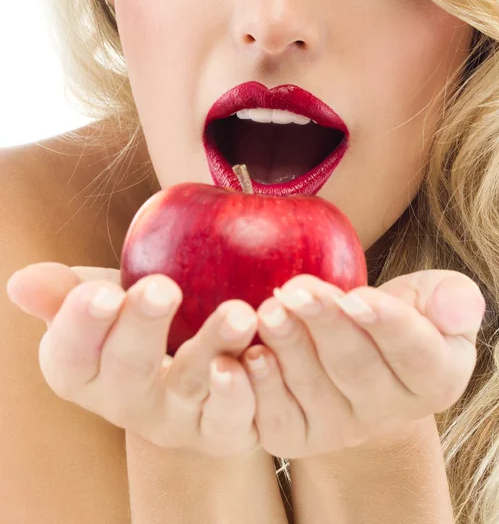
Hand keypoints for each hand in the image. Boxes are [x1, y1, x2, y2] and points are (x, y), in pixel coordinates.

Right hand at [6, 262, 259, 457]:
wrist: (198, 366)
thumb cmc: (146, 324)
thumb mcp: (109, 302)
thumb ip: (69, 294)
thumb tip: (23, 283)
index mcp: (88, 372)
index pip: (70, 356)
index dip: (80, 326)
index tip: (101, 291)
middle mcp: (128, 403)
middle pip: (127, 370)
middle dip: (142, 328)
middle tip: (162, 288)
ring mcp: (177, 421)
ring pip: (191, 386)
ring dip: (212, 348)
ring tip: (237, 313)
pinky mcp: (224, 431)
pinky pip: (234, 416)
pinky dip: (246, 388)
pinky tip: (260, 355)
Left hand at [238, 270, 484, 458]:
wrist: (360, 359)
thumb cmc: (397, 318)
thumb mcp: (434, 300)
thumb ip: (452, 298)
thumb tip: (458, 309)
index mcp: (435, 378)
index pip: (415, 352)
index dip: (386, 325)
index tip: (356, 298)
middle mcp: (390, 413)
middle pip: (356, 369)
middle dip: (325, 326)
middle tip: (295, 291)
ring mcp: (343, 430)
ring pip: (313, 390)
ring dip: (288, 348)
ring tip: (270, 311)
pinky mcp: (300, 438)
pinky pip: (278, 418)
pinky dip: (262, 387)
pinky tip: (251, 355)